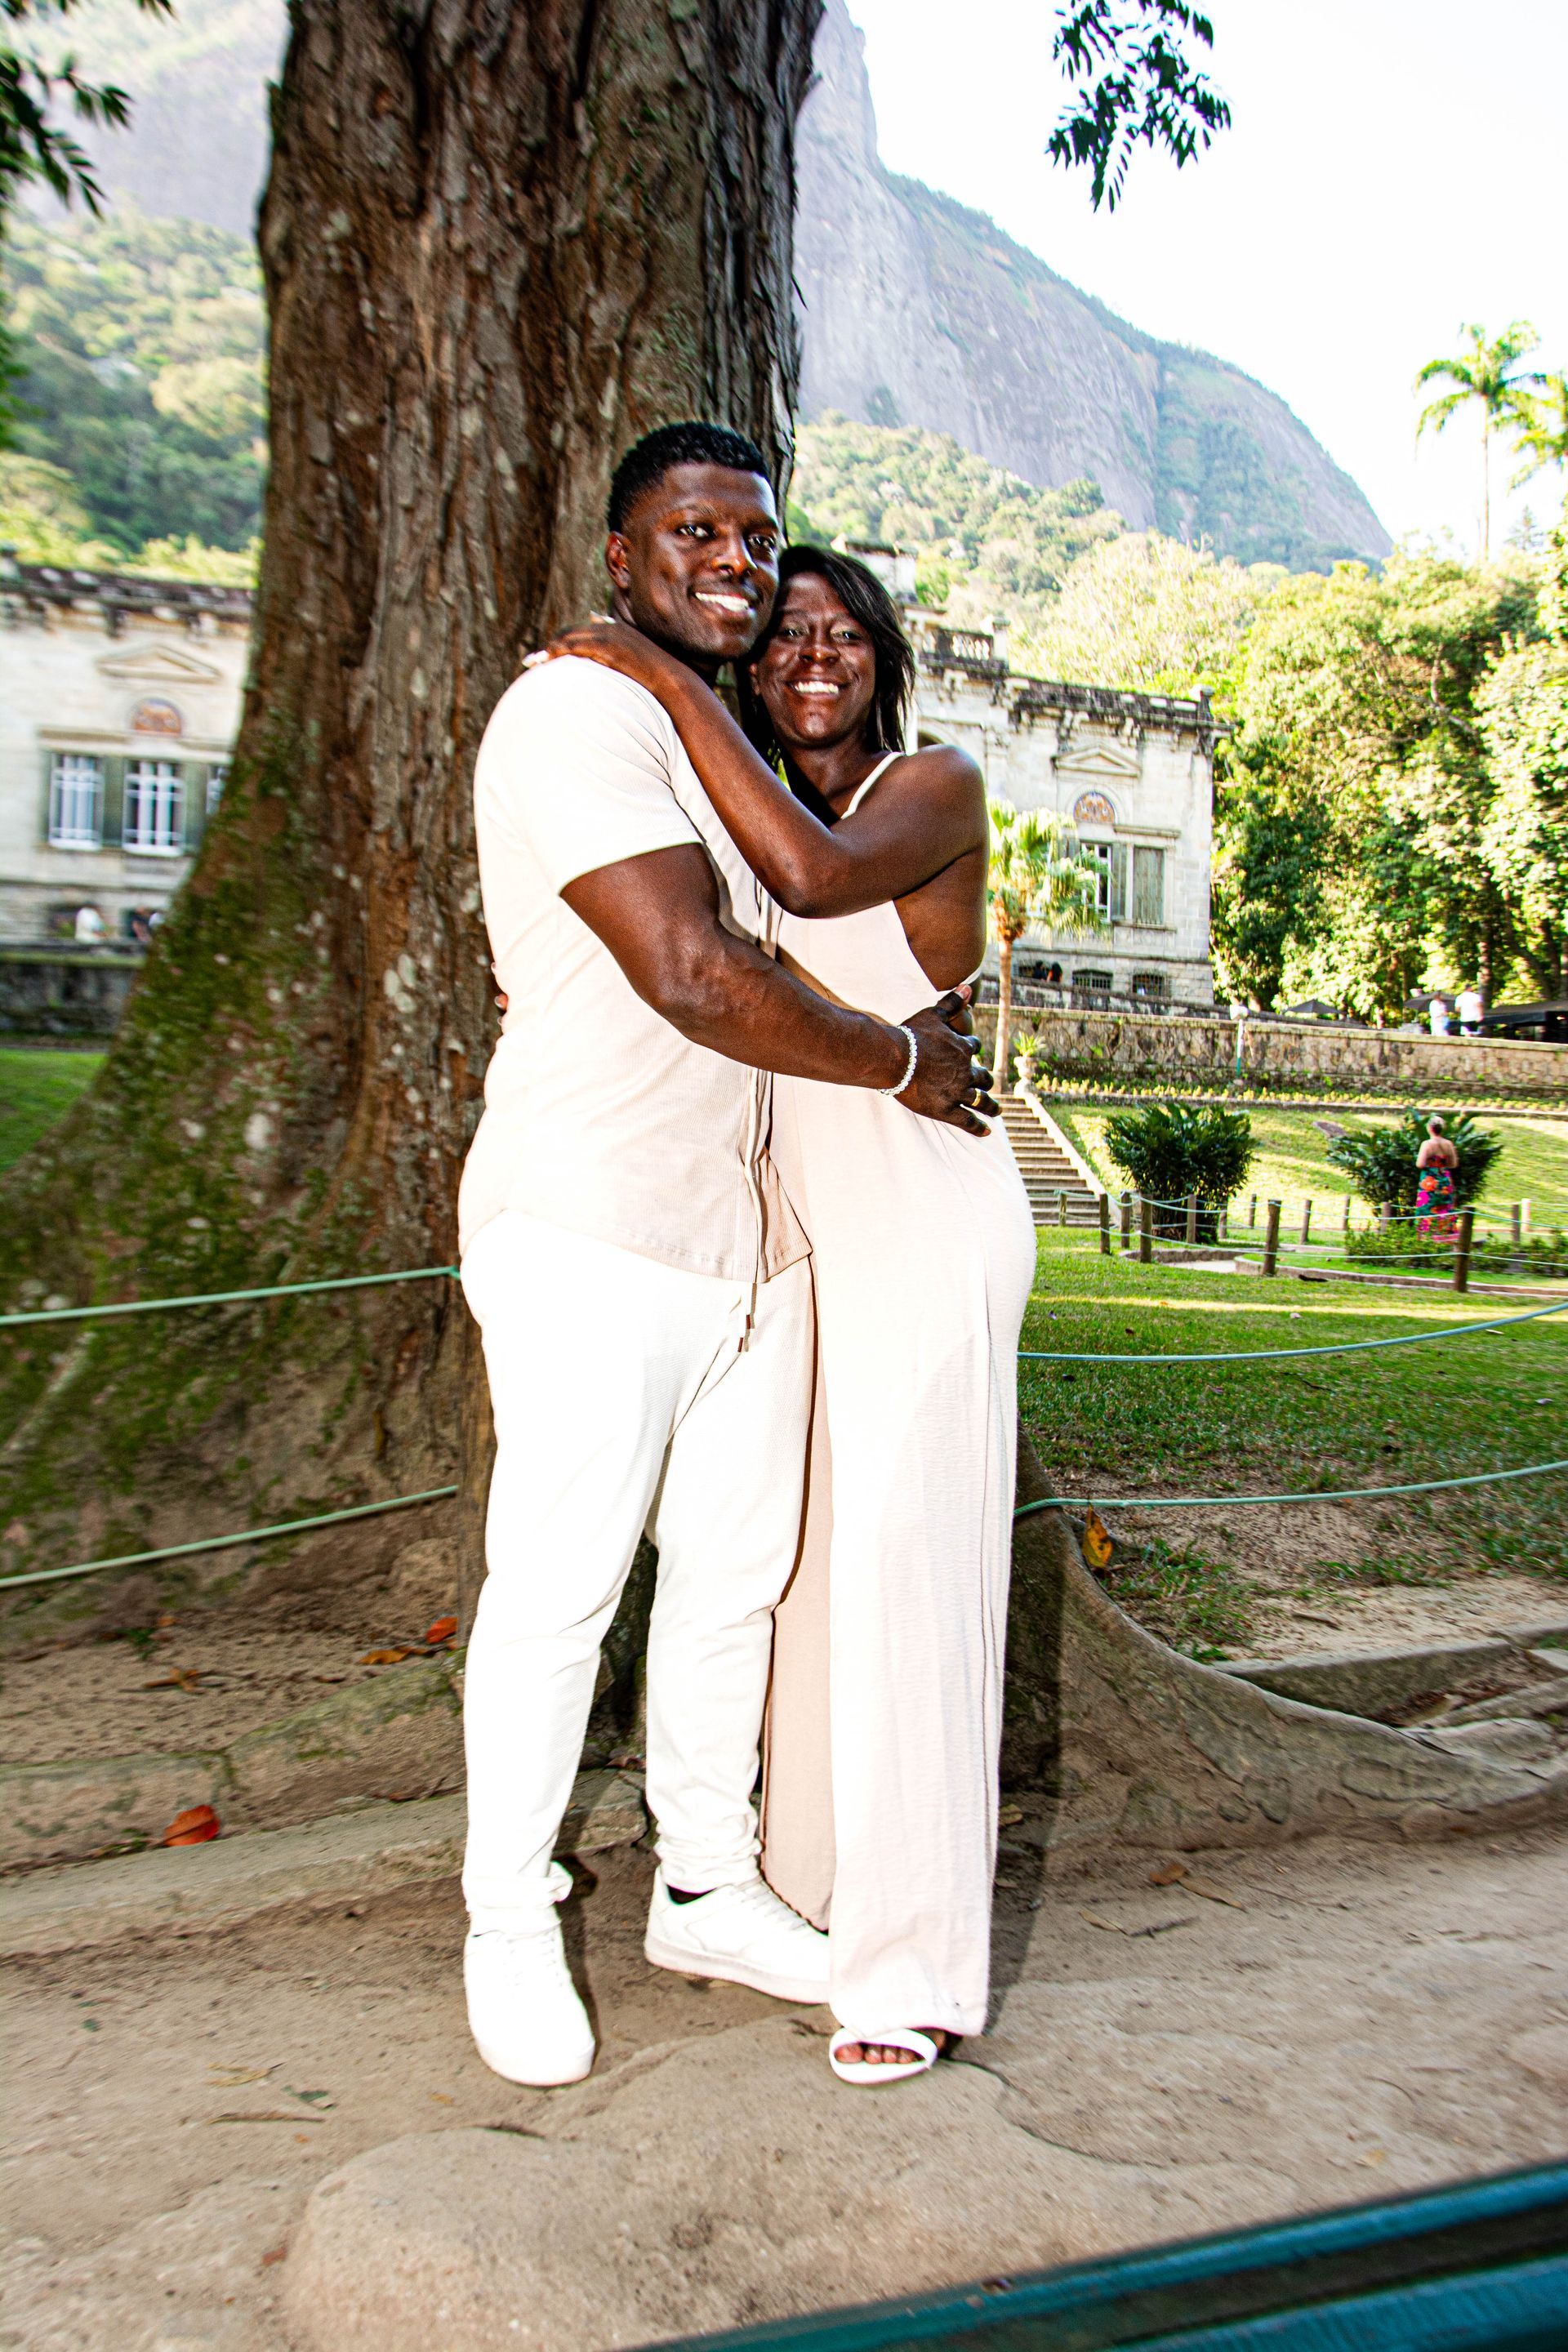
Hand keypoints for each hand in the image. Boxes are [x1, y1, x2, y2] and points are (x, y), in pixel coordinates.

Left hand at [525, 617, 676, 692]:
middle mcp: (610, 628)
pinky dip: (561, 651)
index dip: (563, 643)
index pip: (581, 632)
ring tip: (536, 662)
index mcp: (615, 630)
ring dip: (551, 650)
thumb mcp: (634, 667)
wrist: (672, 683)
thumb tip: (603, 673)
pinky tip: (549, 659)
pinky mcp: (608, 646)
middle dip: (552, 646)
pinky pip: (577, 645)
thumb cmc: (654, 681)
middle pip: (571, 632)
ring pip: (571, 637)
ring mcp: (610, 635)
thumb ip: (616, 663)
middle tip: (534, 660)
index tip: (548, 655)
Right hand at [898, 994, 998, 1133]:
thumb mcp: (934, 1014)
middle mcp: (966, 1071)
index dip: (973, 1050)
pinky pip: (968, 1120)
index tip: (973, 1054)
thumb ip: (952, 1001)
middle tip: (988, 1084)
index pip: (974, 1048)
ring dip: (991, 1105)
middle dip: (986, 1080)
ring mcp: (958, 1092)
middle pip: (983, 1077)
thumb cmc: (912, 1035)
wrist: (895, 1058)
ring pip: (982, 1100)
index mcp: (963, 1048)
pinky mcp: (947, 1109)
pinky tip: (986, 1131)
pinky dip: (978, 1126)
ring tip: (997, 1111)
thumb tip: (968, 985)